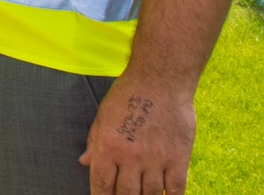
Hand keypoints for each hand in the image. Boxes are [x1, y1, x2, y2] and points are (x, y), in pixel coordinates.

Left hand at [81, 73, 196, 194]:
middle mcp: (130, 157)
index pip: (101, 184)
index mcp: (108, 146)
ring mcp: (156, 160)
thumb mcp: (103, 115)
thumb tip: (84, 163)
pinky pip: (175, 189)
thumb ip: (94, 141)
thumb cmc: (128, 94)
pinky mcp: (178, 159)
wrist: (161, 79)